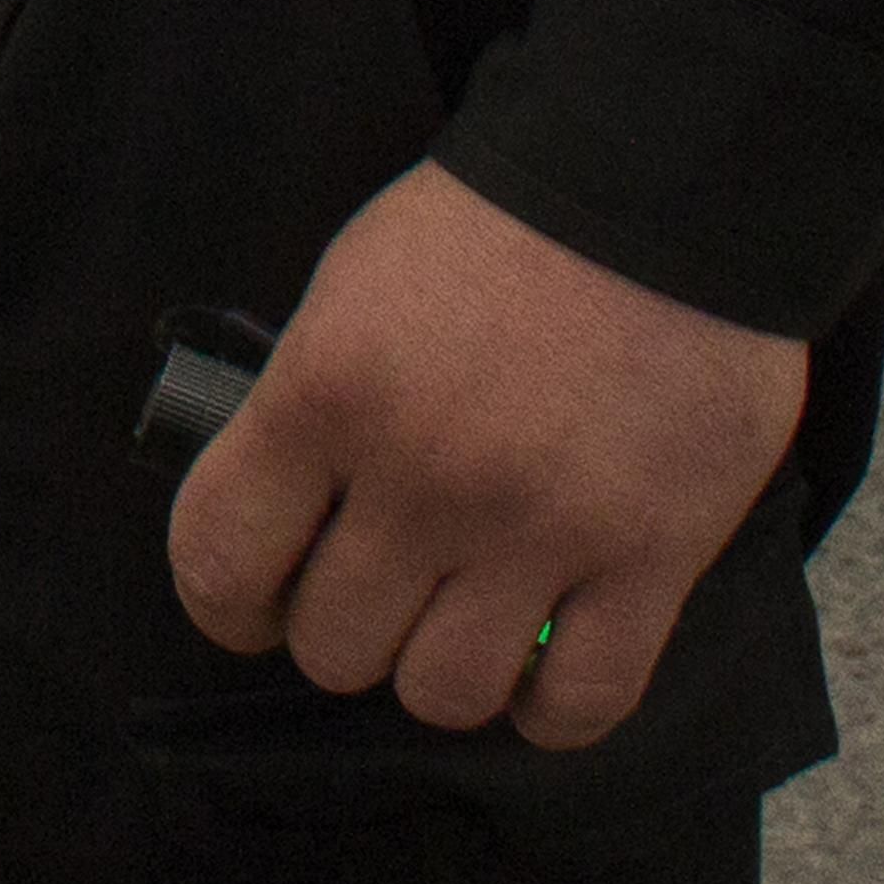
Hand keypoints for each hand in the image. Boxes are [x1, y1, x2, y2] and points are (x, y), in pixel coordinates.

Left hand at [161, 160, 809, 752]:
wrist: (663, 175)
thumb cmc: (498, 222)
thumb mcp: (354, 284)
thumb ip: (313, 403)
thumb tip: (290, 513)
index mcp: (328, 393)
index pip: (219, 560)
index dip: (227, 604)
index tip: (256, 601)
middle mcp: (423, 476)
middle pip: (336, 646)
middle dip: (345, 630)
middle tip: (382, 592)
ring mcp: (540, 527)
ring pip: (445, 694)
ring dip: (444, 673)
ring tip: (465, 623)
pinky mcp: (650, 558)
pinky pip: (580, 703)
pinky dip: (550, 709)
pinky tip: (543, 663)